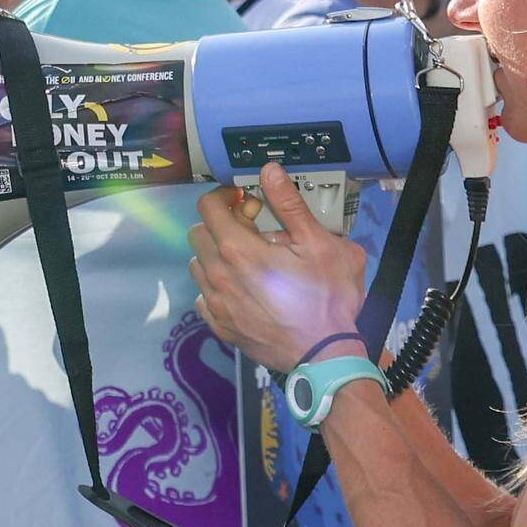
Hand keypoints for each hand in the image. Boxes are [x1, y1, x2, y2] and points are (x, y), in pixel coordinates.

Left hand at [192, 163, 367, 366]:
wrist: (326, 355)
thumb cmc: (328, 298)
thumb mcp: (319, 243)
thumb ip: (290, 204)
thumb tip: (269, 171)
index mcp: (238, 249)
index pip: (208, 207)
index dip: (224, 197)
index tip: (244, 201)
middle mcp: (218, 275)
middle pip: (199, 233)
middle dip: (221, 224)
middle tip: (251, 230)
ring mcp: (216, 304)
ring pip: (198, 265)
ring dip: (216, 255)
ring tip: (247, 260)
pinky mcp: (221, 327)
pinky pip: (204, 297)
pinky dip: (217, 287)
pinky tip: (242, 289)